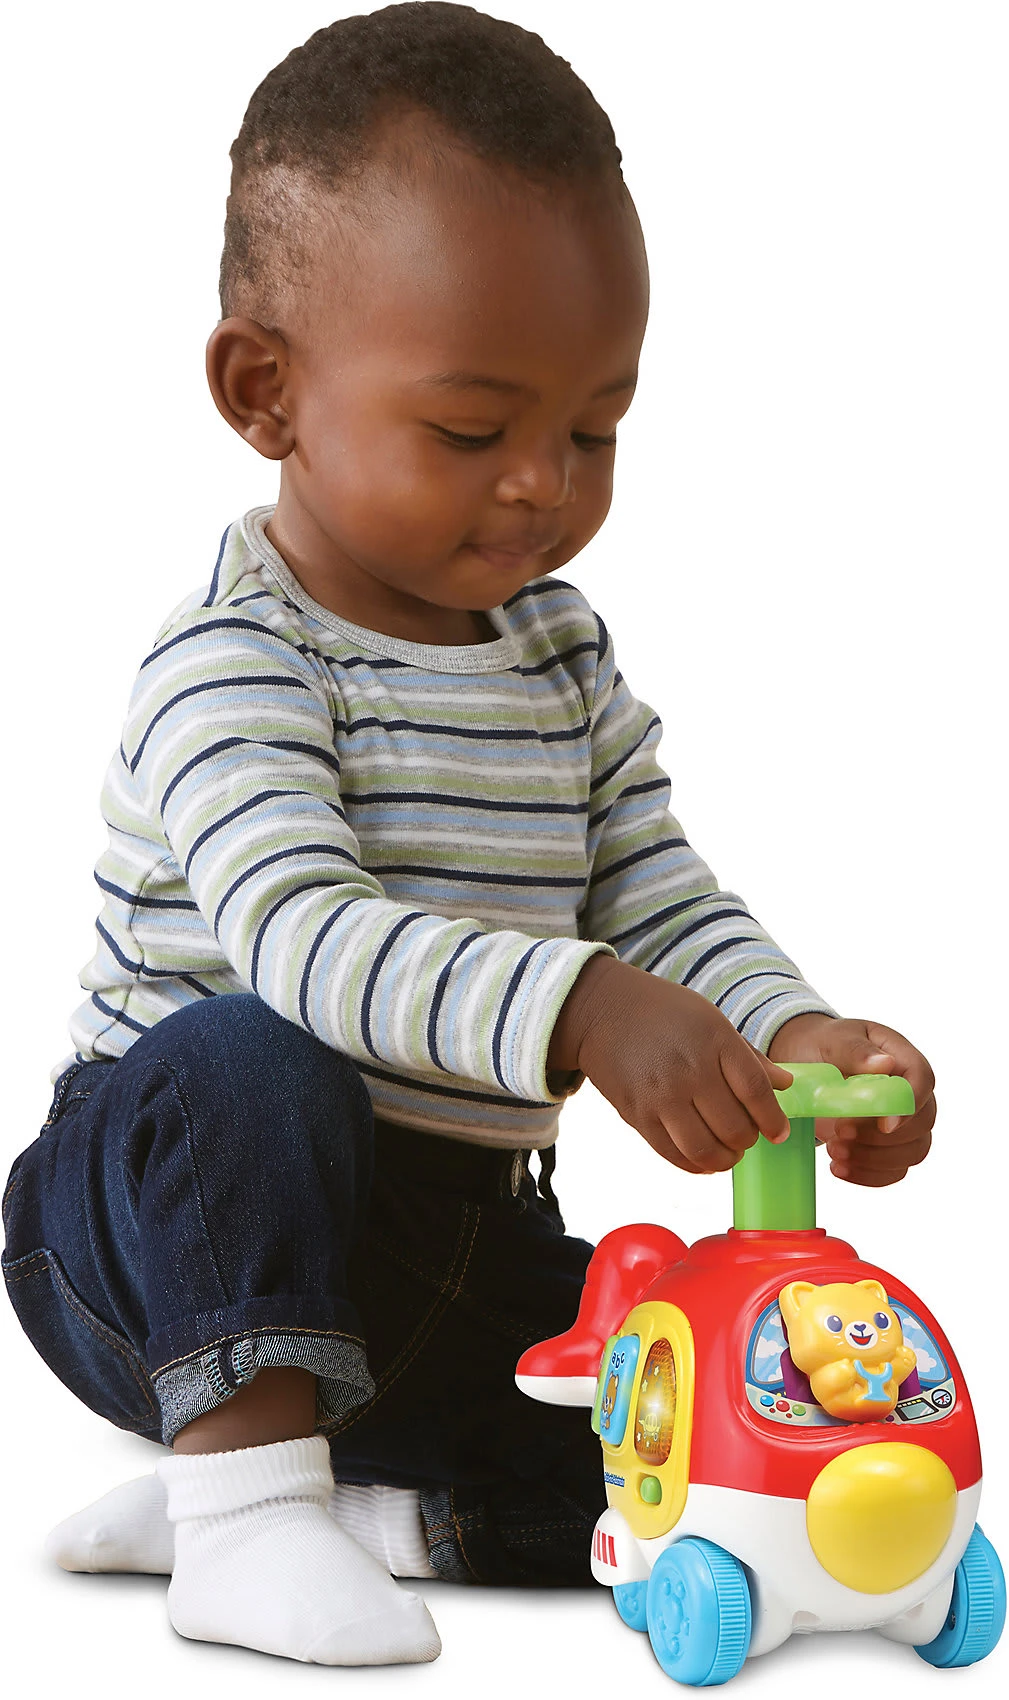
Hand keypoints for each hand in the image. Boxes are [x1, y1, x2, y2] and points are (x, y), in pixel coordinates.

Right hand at [549, 956, 792, 1173]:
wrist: (601, 1011)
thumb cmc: (663, 1012)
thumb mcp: (711, 1019)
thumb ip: (747, 1056)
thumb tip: (784, 1085)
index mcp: (715, 1040)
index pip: (756, 1092)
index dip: (773, 1120)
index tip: (779, 1133)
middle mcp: (689, 1070)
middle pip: (735, 1127)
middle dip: (749, 1140)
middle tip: (749, 1137)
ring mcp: (661, 1096)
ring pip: (706, 1150)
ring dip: (725, 1160)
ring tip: (728, 1153)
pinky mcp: (637, 1116)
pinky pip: (674, 1155)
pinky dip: (696, 1165)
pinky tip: (704, 1159)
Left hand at [768, 1013, 934, 1186]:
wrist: (808, 1062)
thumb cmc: (825, 1046)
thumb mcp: (833, 1040)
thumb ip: (857, 1051)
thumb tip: (884, 1063)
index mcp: (903, 1058)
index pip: (923, 1081)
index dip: (908, 1106)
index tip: (883, 1123)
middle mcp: (912, 1093)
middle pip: (922, 1123)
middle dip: (882, 1137)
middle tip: (840, 1133)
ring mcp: (904, 1123)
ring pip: (913, 1152)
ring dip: (875, 1159)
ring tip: (834, 1151)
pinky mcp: (888, 1147)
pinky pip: (894, 1171)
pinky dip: (869, 1175)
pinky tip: (839, 1168)